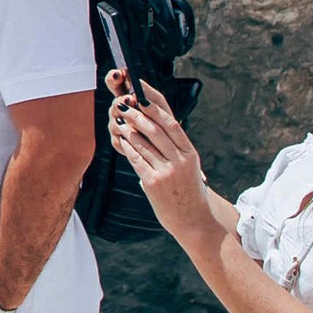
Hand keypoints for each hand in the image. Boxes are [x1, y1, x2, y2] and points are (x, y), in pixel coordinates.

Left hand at [108, 74, 210, 240]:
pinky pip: (135, 159)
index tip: (142, 92)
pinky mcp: (153, 183)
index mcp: (190, 153)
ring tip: (118, 118)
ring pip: (142, 143)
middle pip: (155, 130)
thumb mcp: (189, 166)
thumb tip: (152, 123)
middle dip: (137, 113)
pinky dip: (126, 146)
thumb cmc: (188, 190)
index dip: (156, 106)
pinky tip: (120, 138)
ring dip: (127, 128)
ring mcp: (167, 172)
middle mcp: (180, 161)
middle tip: (123, 103)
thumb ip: (175, 148)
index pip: (172, 123)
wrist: (193, 221)